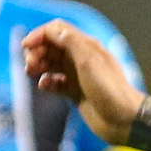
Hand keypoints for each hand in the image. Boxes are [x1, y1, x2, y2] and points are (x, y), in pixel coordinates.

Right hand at [20, 21, 141, 145]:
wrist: (124, 120)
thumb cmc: (109, 90)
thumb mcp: (89, 61)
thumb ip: (70, 42)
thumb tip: (51, 29)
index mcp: (86, 46)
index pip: (57, 31)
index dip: (40, 35)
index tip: (26, 46)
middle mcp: (81, 58)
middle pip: (52, 46)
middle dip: (37, 51)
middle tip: (30, 64)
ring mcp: (78, 76)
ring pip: (51, 64)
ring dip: (39, 65)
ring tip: (31, 72)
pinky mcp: (76, 93)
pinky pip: (55, 83)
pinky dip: (47, 82)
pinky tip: (45, 86)